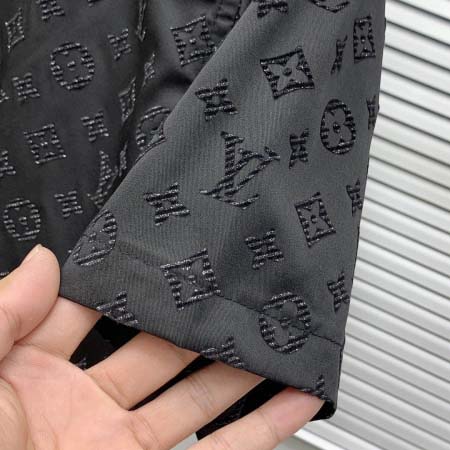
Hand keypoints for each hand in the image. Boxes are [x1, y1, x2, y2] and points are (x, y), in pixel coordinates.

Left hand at [0, 245, 322, 449]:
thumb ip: (4, 314)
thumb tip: (41, 259)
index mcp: (34, 374)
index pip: (95, 312)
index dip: (131, 285)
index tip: (170, 257)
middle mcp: (83, 406)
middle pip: (157, 351)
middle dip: (194, 322)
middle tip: (230, 289)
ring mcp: (120, 445)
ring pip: (196, 397)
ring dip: (238, 370)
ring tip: (272, 336)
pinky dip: (261, 429)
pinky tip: (290, 402)